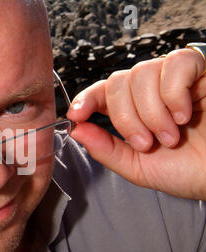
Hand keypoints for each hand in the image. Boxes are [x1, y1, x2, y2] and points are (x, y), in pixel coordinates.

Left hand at [67, 48, 205, 199]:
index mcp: (132, 111)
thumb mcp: (137, 166)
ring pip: (141, 73)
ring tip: (170, 136)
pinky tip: (184, 115)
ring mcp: (174, 79)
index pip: (102, 91)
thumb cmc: (186, 170)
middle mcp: (150, 91)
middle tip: (146, 143)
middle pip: (117, 82)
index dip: (85, 98)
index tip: (77, 115)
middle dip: (126, 117)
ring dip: (152, 111)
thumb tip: (76, 129)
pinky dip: (173, 93)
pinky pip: (175, 64)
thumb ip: (105, 149)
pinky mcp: (200, 71)